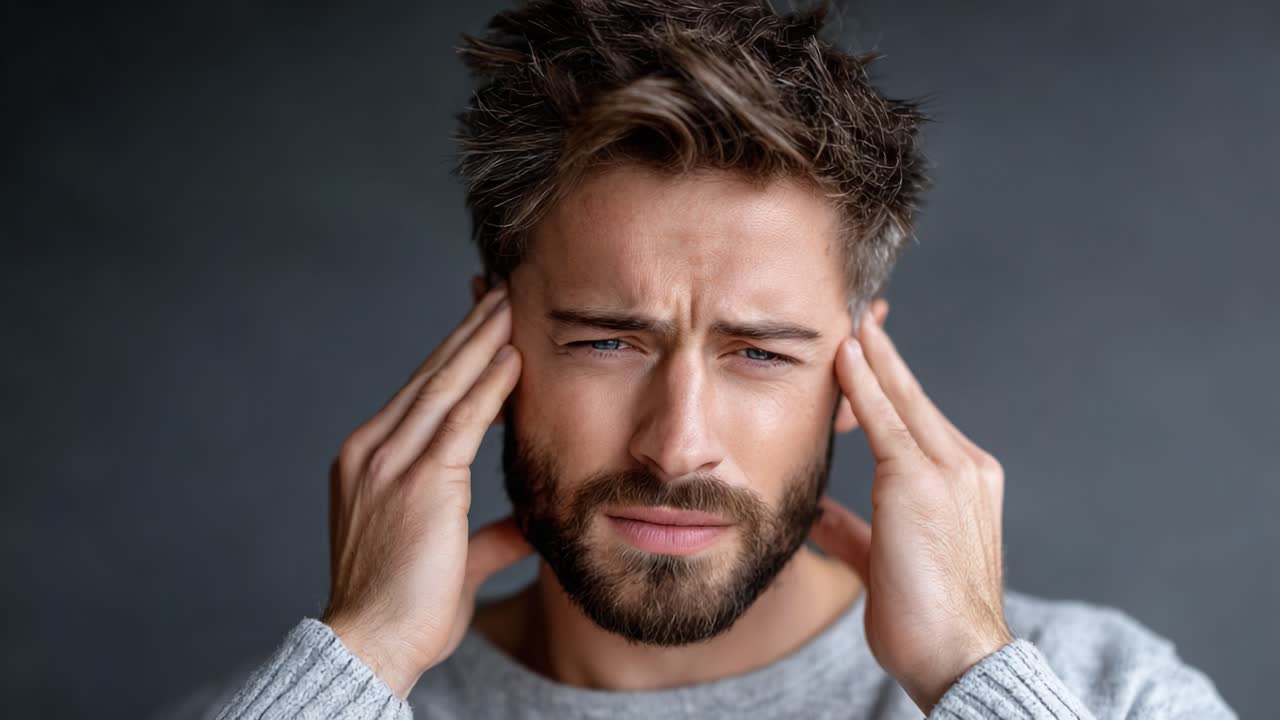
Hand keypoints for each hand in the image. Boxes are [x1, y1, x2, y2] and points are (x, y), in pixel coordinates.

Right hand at [321, 282, 532, 698]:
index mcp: (368, 463)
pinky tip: (512, 356)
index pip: (418, 396)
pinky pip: (461, 418)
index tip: (481, 329)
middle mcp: (371, 452)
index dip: (451, 359)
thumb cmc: (404, 613)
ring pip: (444, 386)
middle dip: (466, 335)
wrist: (371, 645)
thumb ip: (491, 537)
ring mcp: (390, 462)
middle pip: (428, 377)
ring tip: (509, 306)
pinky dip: (488, 384)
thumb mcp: (452, 563)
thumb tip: (529, 525)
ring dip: (480, 343)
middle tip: (496, 296)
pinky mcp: (418, 480)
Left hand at [810, 300, 1012, 714]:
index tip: (866, 350)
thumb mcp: (881, 564)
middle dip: (883, 353)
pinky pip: (888, 420)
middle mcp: (965, 467)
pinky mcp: (923, 480)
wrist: (957, 656)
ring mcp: (950, 470)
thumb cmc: (924, 619)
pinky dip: (866, 384)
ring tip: (848, 316)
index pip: (917, 418)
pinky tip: (845, 354)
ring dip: (872, 356)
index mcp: (963, 483)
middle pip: (914, 396)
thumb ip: (855, 532)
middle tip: (859, 311)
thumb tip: (820, 516)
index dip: (889, 382)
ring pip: (902, 399)